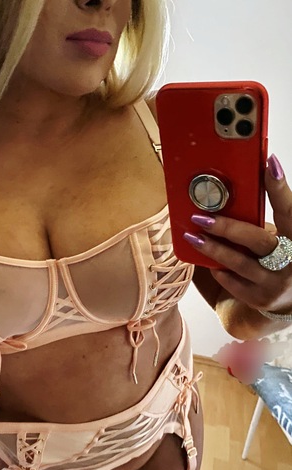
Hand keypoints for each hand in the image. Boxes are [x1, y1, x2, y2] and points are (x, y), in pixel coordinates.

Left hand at [183, 154, 291, 313]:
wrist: (291, 296)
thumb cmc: (283, 258)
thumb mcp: (283, 236)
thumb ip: (265, 221)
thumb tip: (237, 189)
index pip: (289, 210)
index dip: (279, 188)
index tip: (269, 164)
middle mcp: (291, 260)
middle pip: (258, 239)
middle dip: (227, 227)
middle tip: (201, 217)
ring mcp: (276, 282)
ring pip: (239, 263)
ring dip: (213, 249)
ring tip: (193, 236)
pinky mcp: (261, 298)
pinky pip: (233, 282)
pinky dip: (219, 270)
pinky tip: (208, 261)